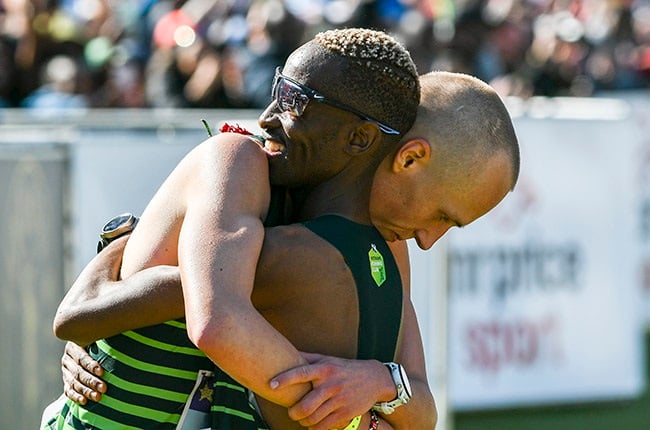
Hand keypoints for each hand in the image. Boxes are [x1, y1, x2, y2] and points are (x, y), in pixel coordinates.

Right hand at [61, 342, 105, 403]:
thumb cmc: (102, 342)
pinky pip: (68, 390)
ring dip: (86, 391)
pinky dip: (76, 396)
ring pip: (74, 383)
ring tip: (98, 397)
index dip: (91, 365)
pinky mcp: (66, 380)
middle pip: (78, 372)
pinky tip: (84, 401)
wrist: (90, 348)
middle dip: (91, 381)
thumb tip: (122, 338)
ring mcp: (66, 370)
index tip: (102, 372)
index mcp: (75, 346)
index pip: (82, 357)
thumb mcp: (101, 339)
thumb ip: (106, 342)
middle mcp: (68, 359)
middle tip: (104, 388)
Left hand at [270, 352, 392, 429]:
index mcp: (325, 369)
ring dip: (303, 422)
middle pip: (305, 405)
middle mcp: (331, 384)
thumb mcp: (328, 359)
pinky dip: (314, 428)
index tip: (271, 384)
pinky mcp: (346, 413)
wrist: (374, 378)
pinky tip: (312, 425)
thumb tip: (286, 351)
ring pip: (313, 418)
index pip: (302, 373)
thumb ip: (308, 358)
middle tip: (291, 412)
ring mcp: (339, 400)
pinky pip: (324, 426)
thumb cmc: (344, 368)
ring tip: (301, 418)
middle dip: (293, 413)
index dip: (285, 379)